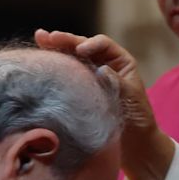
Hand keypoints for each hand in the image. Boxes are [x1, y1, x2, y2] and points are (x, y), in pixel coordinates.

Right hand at [35, 28, 175, 179]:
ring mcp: (91, 76)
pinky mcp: (80, 89)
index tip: (82, 50)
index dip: (91, 44)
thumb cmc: (138, 119)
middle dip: (66, 40)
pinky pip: (67, 73)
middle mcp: (105, 65)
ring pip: (72, 57)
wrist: (134, 142)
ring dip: (56, 48)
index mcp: (121, 62)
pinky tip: (41, 57)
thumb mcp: (130, 98)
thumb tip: (100, 68)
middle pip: (83, 46)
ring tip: (40, 38)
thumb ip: (116, 82)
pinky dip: (55, 65)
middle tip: (48, 37)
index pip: (104, 45)